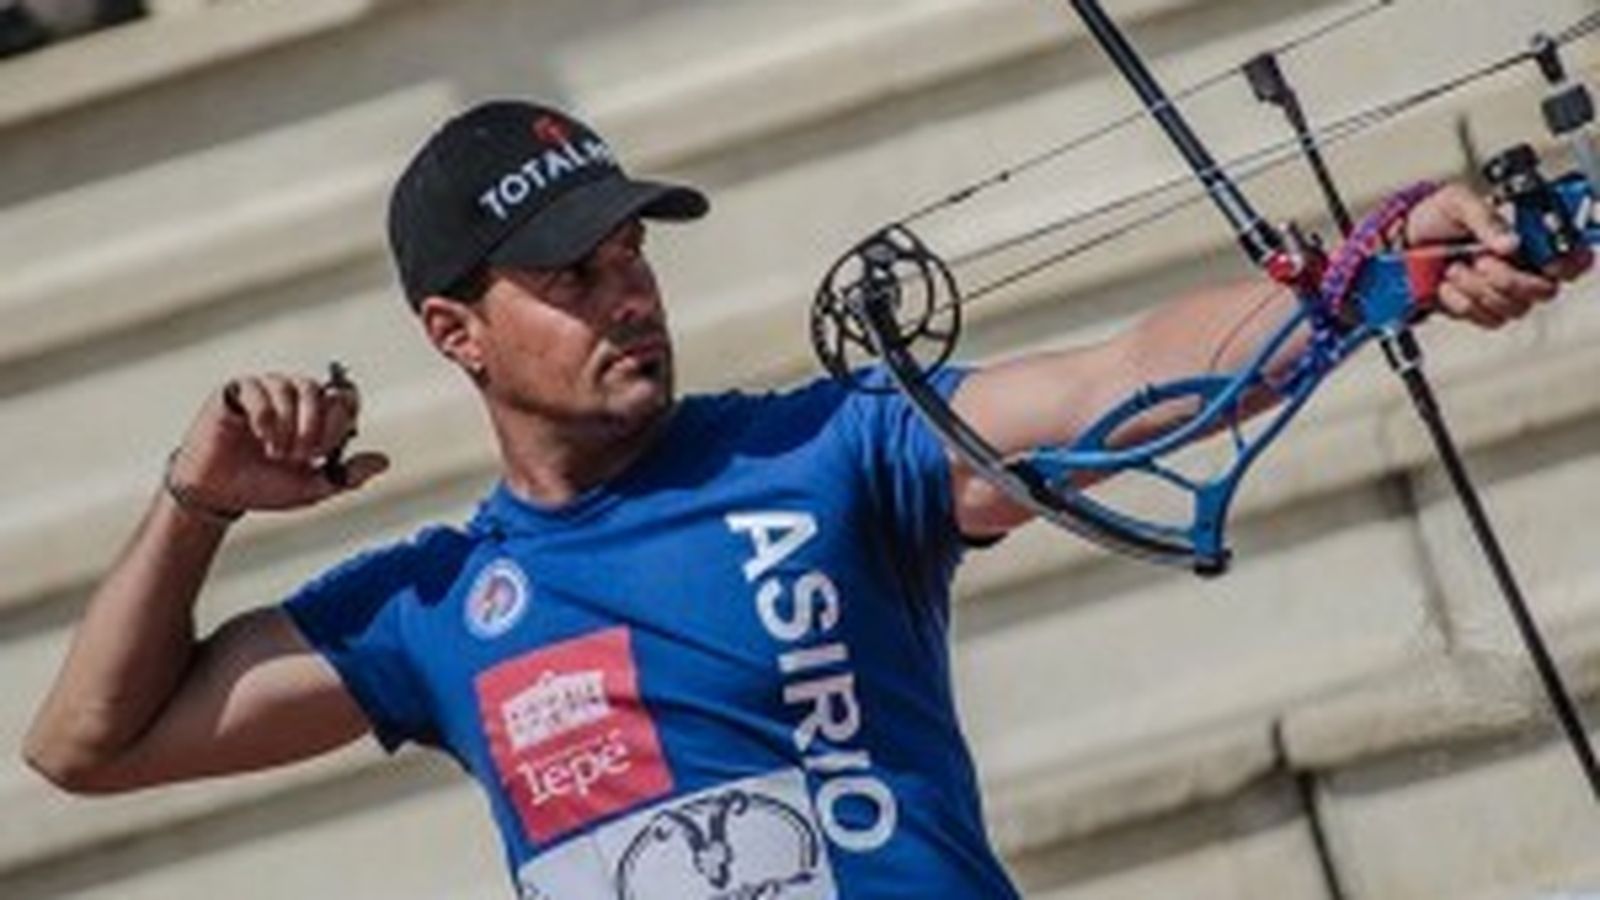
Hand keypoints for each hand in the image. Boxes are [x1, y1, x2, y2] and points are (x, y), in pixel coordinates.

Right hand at [168, 372, 388, 514]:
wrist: (218, 493)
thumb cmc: (264, 486)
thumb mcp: (312, 487)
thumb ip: (347, 475)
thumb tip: (384, 461)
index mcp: (317, 415)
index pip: (345, 398)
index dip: (340, 420)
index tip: (325, 450)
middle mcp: (294, 397)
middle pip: (320, 390)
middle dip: (316, 425)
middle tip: (303, 455)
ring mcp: (266, 391)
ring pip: (292, 387)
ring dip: (289, 425)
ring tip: (277, 454)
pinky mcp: (237, 391)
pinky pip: (259, 389)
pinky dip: (266, 416)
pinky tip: (261, 438)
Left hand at [1402, 183, 1593, 328]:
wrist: (1397, 243)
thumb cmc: (1433, 218)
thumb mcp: (1458, 203)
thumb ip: (1486, 218)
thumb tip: (1510, 243)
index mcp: (1528, 239)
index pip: (1572, 259)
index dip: (1569, 264)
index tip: (1546, 262)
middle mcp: (1521, 268)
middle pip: (1543, 292)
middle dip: (1508, 278)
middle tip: (1480, 259)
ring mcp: (1499, 292)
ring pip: (1511, 308)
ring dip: (1477, 287)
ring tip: (1455, 266)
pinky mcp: (1475, 310)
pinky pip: (1482, 318)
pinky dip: (1460, 301)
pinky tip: (1446, 284)